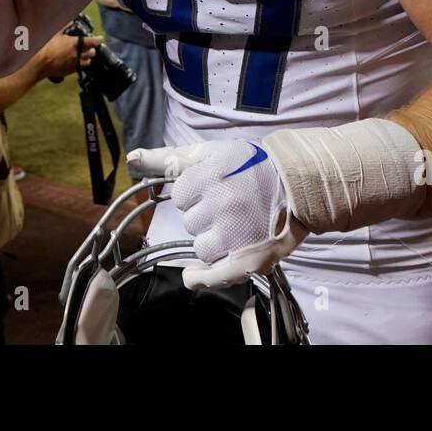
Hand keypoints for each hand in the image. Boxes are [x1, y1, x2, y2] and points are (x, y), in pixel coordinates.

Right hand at [37, 32, 101, 79]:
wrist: (39, 63)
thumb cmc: (46, 47)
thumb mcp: (55, 33)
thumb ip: (64, 26)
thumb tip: (70, 21)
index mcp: (75, 44)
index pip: (93, 42)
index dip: (98, 39)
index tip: (100, 38)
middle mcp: (77, 55)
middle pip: (92, 53)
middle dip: (92, 49)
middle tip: (90, 46)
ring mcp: (74, 64)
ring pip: (87, 62)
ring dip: (87, 57)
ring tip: (84, 54)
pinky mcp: (69, 71)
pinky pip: (80, 68)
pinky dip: (80, 64)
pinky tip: (76, 61)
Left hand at [128, 140, 307, 289]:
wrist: (299, 182)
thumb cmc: (252, 166)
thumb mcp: (211, 152)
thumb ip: (169, 158)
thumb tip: (132, 158)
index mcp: (212, 176)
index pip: (181, 197)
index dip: (195, 193)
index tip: (214, 188)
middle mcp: (223, 205)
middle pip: (191, 223)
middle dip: (205, 216)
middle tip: (230, 205)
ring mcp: (237, 234)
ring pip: (202, 248)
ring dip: (212, 241)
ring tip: (234, 227)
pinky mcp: (250, 257)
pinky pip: (213, 276)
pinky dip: (201, 278)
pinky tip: (193, 276)